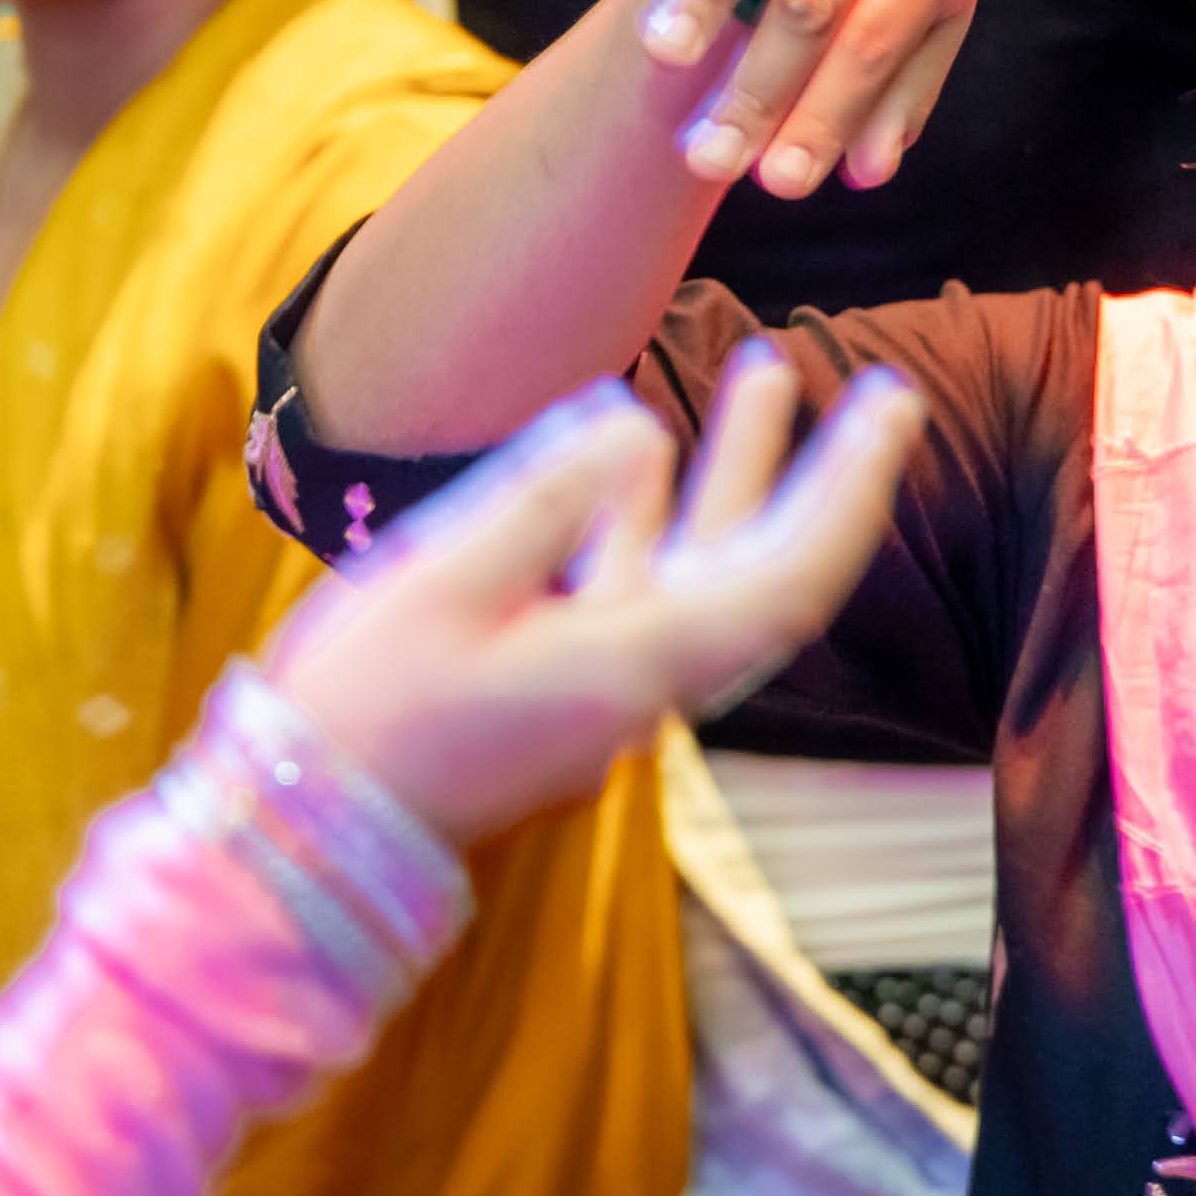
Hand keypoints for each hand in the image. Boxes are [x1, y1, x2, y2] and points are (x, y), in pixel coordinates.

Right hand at [270, 343, 927, 844]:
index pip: (791, 576)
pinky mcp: (564, 681)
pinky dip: (653, 511)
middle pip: (771, 568)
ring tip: (769, 365)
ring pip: (707, 568)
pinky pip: (639, 584)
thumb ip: (546, 496)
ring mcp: (607, 684)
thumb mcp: (447, 578)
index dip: (854, 489)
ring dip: (742, 473)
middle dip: (830, 473)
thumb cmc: (365, 706)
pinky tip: (638, 441)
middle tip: (885, 386)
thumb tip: (639, 423)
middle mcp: (646, 679)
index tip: (893, 409)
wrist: (303, 829)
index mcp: (637, 662)